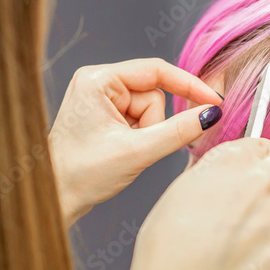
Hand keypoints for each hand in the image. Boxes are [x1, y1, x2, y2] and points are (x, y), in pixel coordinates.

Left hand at [48, 58, 222, 226]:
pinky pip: (140, 121)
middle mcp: (97, 83)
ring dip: (146, 135)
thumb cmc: (82, 174)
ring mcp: (100, 99)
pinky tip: (121, 152)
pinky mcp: (105, 115)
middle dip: (153, 125)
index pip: (156, 71)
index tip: (215, 101)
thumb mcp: (136, 152)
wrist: (54, 197)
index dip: (189, 86)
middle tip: (135, 148)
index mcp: (97, 80)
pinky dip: (139, 139)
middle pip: (154, 95)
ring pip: (150, 111)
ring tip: (124, 152)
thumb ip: (178, 131)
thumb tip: (210, 114)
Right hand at [116, 139, 269, 269]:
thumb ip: (209, 174)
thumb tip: (220, 171)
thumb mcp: (178, 193)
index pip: (264, 144)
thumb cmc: (168, 249)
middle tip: (261, 203)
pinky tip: (261, 257)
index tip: (256, 173)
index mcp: (229, 159)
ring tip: (263, 230)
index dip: (260, 160)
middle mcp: (259, 177)